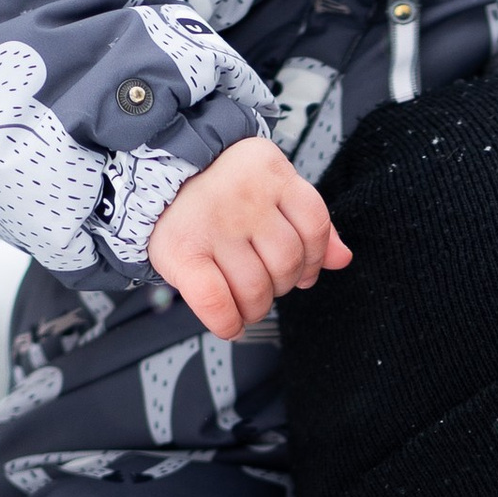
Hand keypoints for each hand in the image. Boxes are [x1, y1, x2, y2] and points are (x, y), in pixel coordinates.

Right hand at [147, 135, 350, 337]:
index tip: (300, 272)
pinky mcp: (182, 251)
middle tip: (263, 283)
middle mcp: (244, 195)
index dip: (313, 258)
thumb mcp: (269, 186)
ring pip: (256, 287)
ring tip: (244, 302)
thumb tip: (342, 258)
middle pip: (288, 262)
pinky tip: (229, 324)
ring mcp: (212, 222)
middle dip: (282, 285)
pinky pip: (215, 300)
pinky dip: (226, 321)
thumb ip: (309, 221)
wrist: (155, 173)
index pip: (314, 226)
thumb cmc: (218, 185)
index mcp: (270, 172)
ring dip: (255, 308)